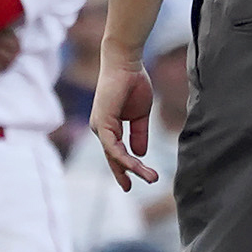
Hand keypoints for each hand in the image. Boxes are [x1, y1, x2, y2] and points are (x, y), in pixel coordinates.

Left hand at [92, 48, 156, 188]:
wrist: (127, 63)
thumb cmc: (133, 83)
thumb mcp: (141, 115)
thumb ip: (139, 134)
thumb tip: (140, 153)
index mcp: (109, 127)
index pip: (116, 153)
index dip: (124, 168)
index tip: (133, 181)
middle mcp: (101, 129)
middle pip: (113, 158)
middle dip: (124, 174)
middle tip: (130, 188)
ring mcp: (100, 126)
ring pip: (114, 155)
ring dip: (132, 169)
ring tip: (151, 177)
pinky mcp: (102, 122)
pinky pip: (112, 146)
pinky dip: (124, 157)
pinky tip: (135, 166)